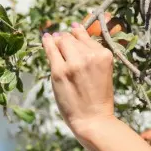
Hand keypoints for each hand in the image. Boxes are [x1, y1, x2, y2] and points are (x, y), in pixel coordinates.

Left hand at [41, 22, 115, 136]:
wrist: (93, 119)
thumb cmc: (98, 97)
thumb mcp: (103, 71)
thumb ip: (92, 54)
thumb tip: (75, 31)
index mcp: (104, 55)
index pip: (86, 37)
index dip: (78, 34)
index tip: (73, 31)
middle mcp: (90, 56)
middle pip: (71, 38)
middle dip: (66, 39)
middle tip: (63, 43)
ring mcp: (73, 63)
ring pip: (61, 41)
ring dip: (58, 41)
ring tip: (54, 40)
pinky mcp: (59, 71)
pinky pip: (50, 50)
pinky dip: (47, 42)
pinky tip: (46, 38)